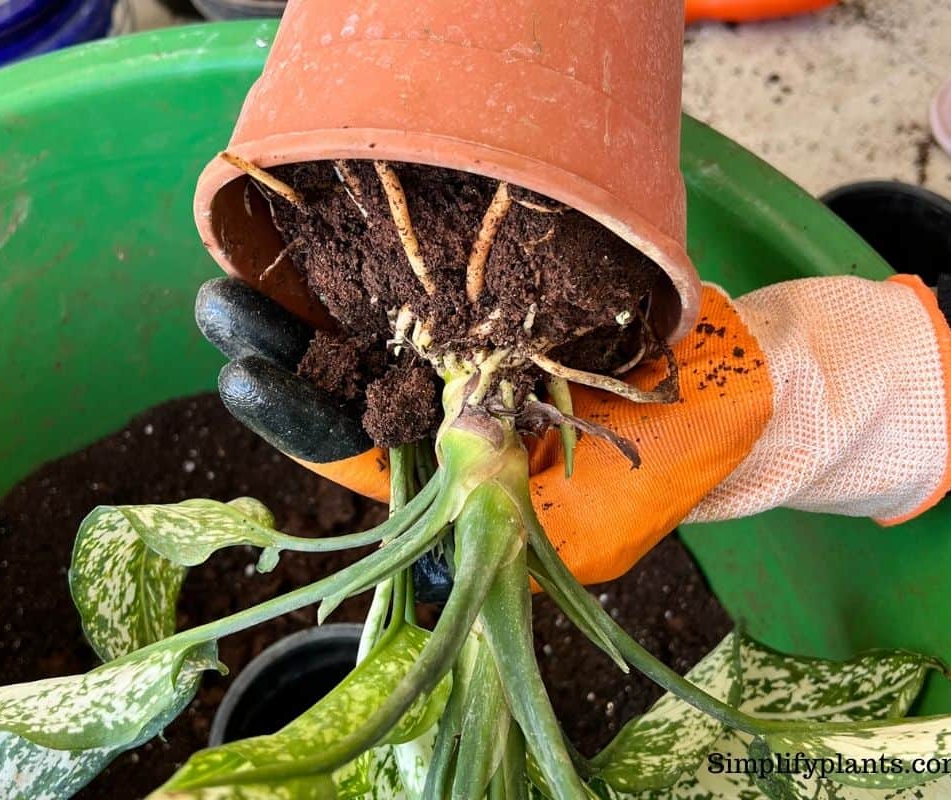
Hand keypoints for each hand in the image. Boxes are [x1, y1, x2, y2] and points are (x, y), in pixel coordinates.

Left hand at [197, 274, 950, 587]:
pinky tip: (328, 218)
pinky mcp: (489, 296)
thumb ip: (510, 546)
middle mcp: (437, 404)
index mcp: (443, 469)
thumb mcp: (587, 533)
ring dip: (303, 291)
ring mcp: (460, 345)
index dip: (295, 415)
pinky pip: (424, 270)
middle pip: (338, 374)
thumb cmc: (664, 472)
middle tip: (221, 305)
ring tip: (240, 259)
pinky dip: (378, 246)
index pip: (351, 445)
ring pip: (366, 318)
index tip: (247, 379)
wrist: (729, 394)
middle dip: (276, 343)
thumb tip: (429, 583)